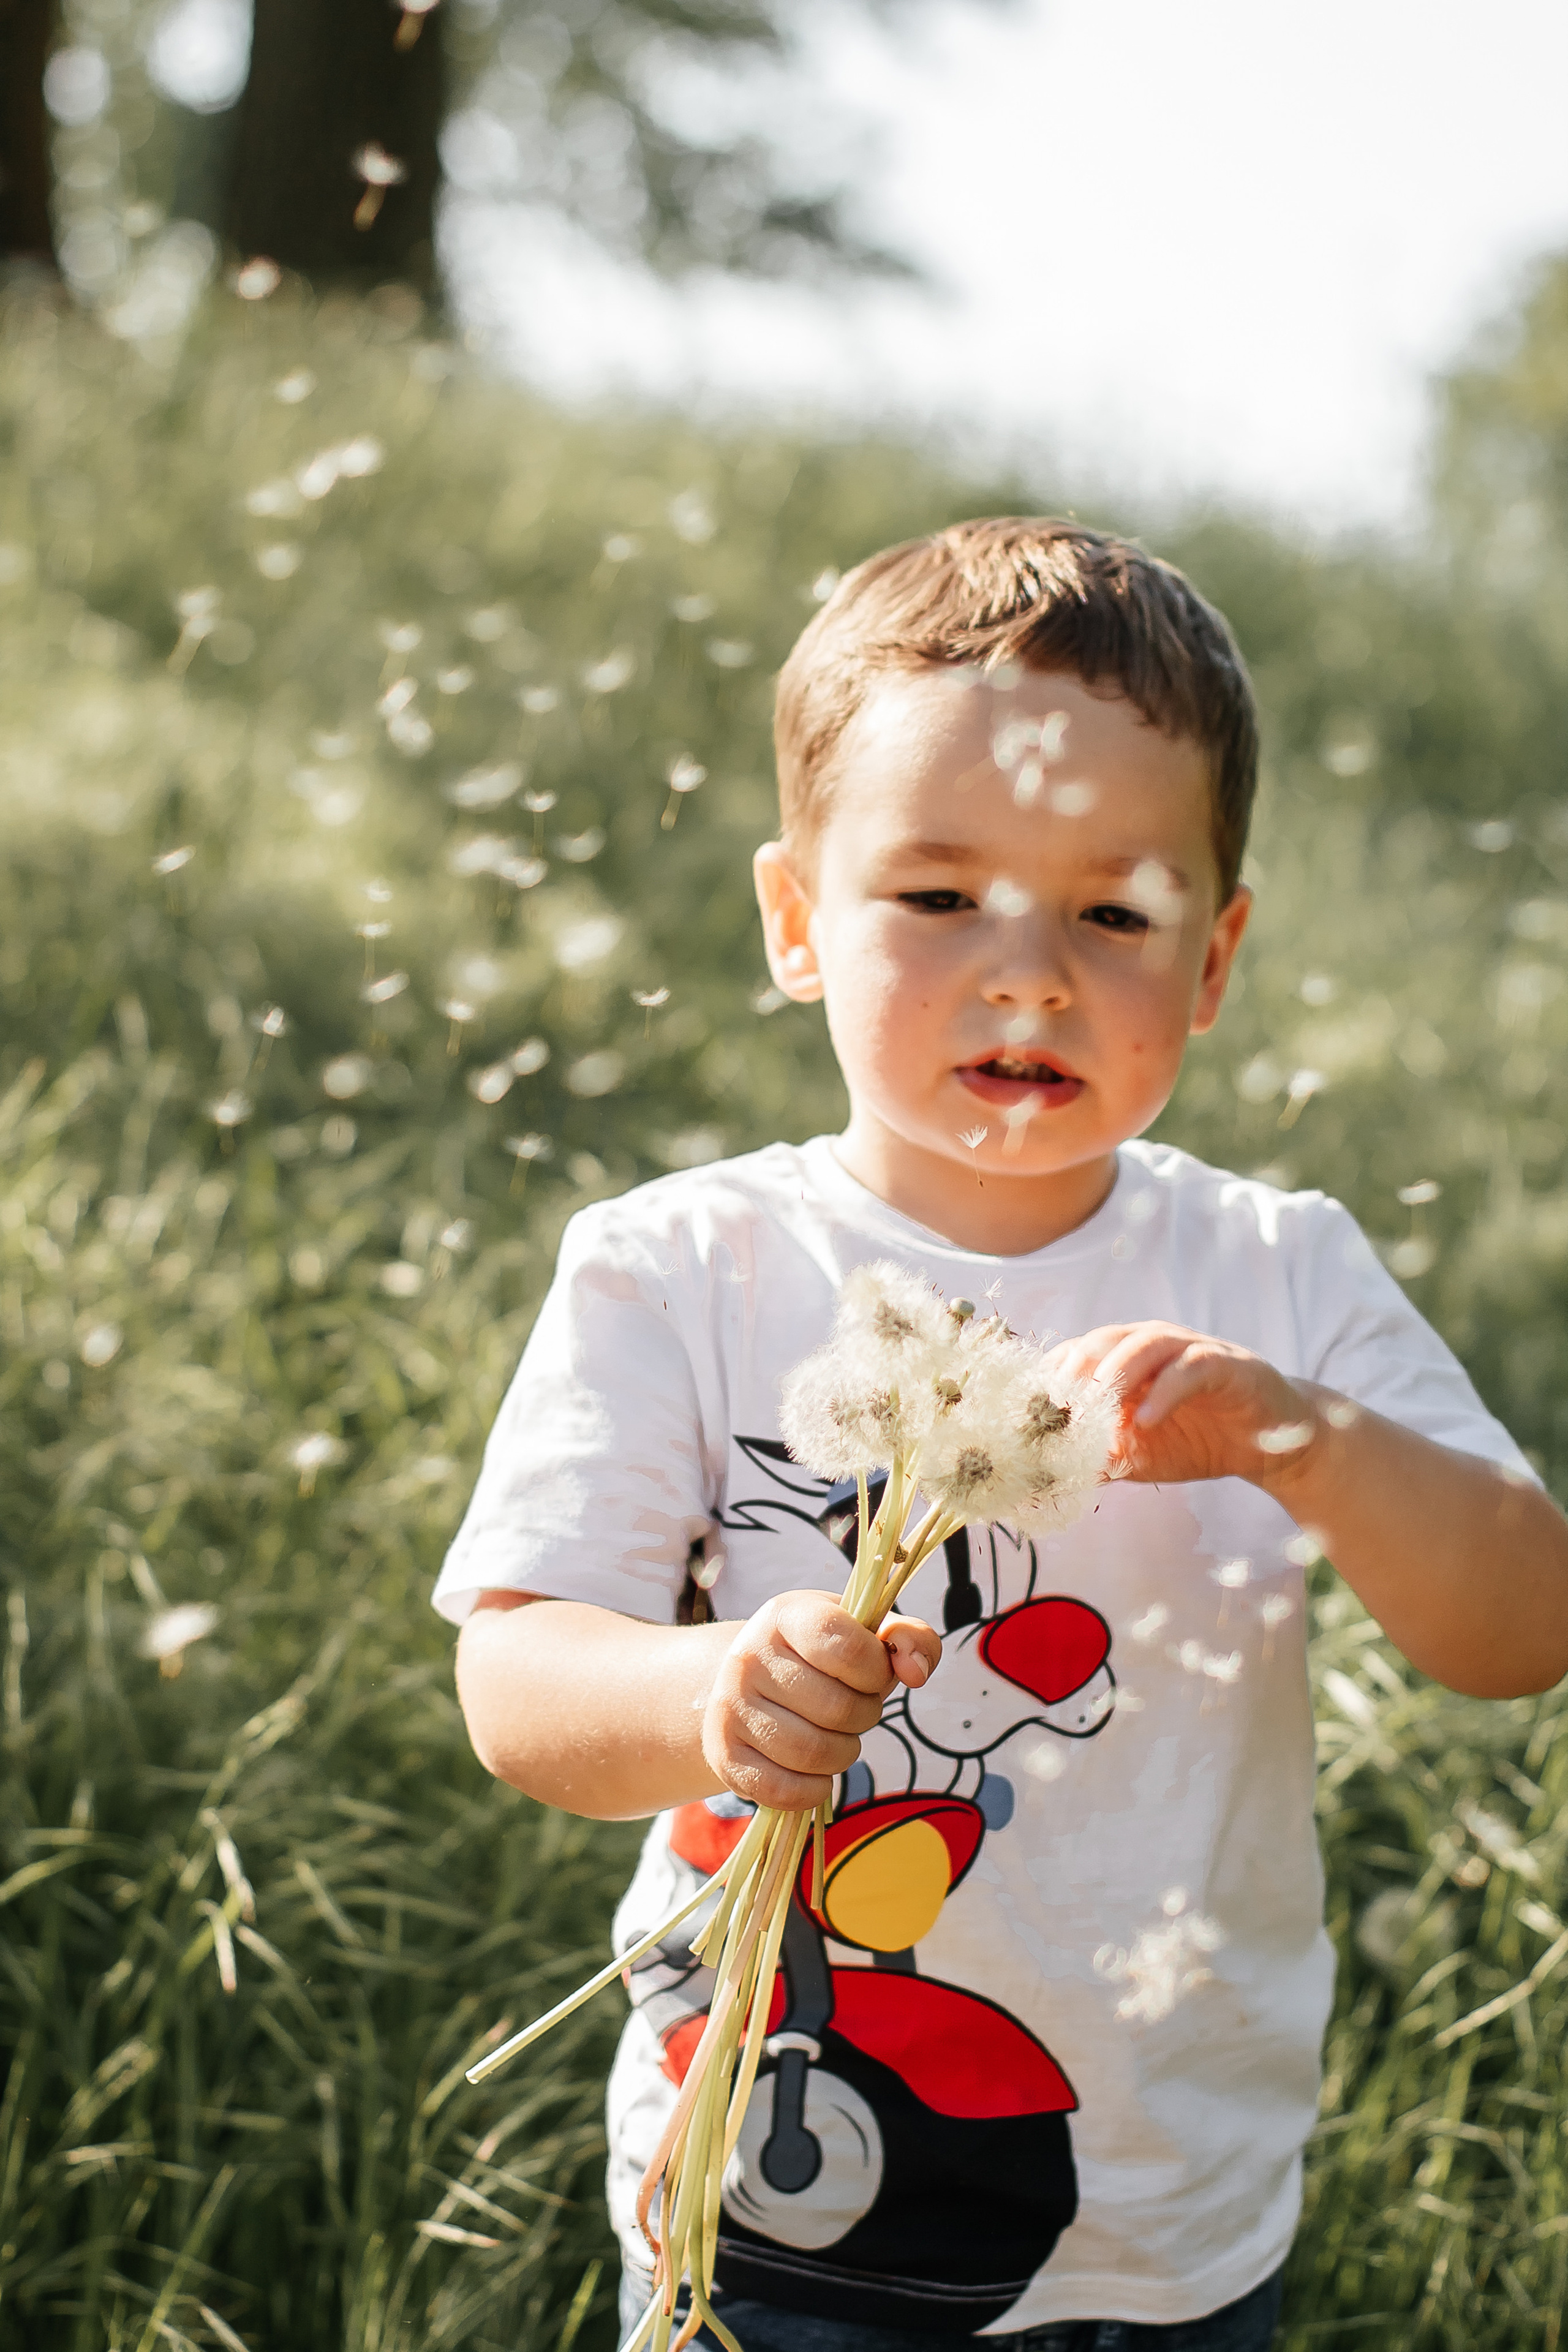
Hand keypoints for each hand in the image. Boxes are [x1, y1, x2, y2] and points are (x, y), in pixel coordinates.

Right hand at [701, 1592, 939, 1812]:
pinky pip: (785, 1791)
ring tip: (836, 1737)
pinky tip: (815, 1772)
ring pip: (813, 1753)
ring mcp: (730, 1707)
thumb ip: (908, 1638)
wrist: (747, 1683)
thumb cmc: (819, 1656)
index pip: (847, 1647)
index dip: (876, 1671)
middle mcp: (749, 1657)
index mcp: (787, 1615)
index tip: (873, 1673)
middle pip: (837, 1708)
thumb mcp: (862, 1632)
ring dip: (843, 1754)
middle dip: (864, 1716)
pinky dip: (814, 1790)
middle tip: (855, 1709)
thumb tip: (916, 1672)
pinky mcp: (725, 1755)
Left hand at [1046, 1321, 1319, 1493]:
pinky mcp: (1224, 1364)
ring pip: (1143, 1344)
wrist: (1266, 1446)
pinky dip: (1166, 1392)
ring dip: (1115, 1371)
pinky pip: (1190, 1369)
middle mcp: (1151, 1346)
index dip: (1049, 1377)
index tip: (1026, 1410)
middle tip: (1052, 1404)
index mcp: (1122, 1361)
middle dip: (1074, 1369)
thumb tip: (1043, 1481)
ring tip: (1096, 1404)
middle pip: (1101, 1340)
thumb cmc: (1196, 1441)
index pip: (1075, 1354)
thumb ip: (1096, 1460)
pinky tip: (1147, 1421)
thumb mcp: (1137, 1456)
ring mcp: (1188, 1350)